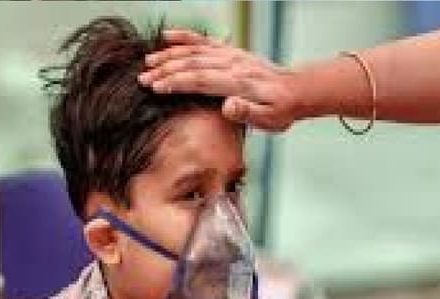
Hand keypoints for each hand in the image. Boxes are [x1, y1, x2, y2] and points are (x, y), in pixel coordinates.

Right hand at [139, 29, 303, 131]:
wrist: (297, 90)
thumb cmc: (281, 110)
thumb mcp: (269, 120)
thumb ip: (248, 113)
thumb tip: (228, 106)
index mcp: (239, 82)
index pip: (201, 80)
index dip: (177, 83)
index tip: (156, 87)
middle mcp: (233, 64)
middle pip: (193, 64)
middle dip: (166, 71)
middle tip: (142, 79)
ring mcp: (232, 55)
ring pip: (195, 51)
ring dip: (170, 56)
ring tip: (148, 63)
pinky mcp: (231, 52)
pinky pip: (205, 41)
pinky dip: (186, 37)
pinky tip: (167, 37)